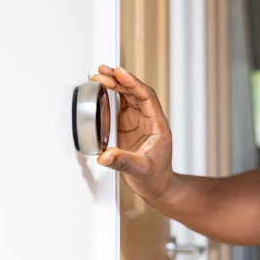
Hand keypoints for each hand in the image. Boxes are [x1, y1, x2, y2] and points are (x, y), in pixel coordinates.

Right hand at [90, 65, 173, 199]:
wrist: (158, 187)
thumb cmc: (156, 178)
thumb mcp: (140, 170)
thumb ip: (122, 162)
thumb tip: (105, 156)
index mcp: (158, 126)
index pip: (147, 97)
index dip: (134, 83)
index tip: (120, 74)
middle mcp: (149, 120)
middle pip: (137, 92)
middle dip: (120, 80)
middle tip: (103, 72)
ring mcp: (139, 122)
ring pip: (129, 96)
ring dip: (116, 85)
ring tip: (100, 75)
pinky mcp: (129, 126)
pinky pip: (122, 106)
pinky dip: (112, 96)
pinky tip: (103, 89)